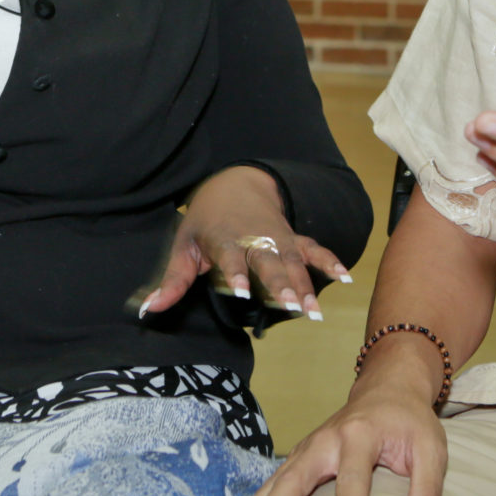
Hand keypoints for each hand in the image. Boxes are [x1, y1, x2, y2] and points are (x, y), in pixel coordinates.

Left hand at [138, 165, 350, 321]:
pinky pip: (314, 249)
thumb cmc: (205, 220)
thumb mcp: (184, 245)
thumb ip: (173, 279)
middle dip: (280, 284)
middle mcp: (254, 238)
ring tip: (314, 312)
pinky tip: (345, 277)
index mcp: (224, 238)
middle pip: (268, 262)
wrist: (236, 182)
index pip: (230, 257)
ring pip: (293, 261)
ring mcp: (277, 238)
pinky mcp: (293, 239)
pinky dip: (330, 261)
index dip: (236, 273)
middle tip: (292, 307)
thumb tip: (149, 310)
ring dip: (305, 285)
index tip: (240, 292)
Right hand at [225, 340, 448, 495]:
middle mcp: (328, 438)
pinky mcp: (303, 454)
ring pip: (280, 478)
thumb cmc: (410, 421)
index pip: (354, 475)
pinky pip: (277, 479)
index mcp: (361, 434)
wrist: (387, 387)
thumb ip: (428, 490)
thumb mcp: (431, 449)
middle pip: (298, 474)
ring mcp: (310, 445)